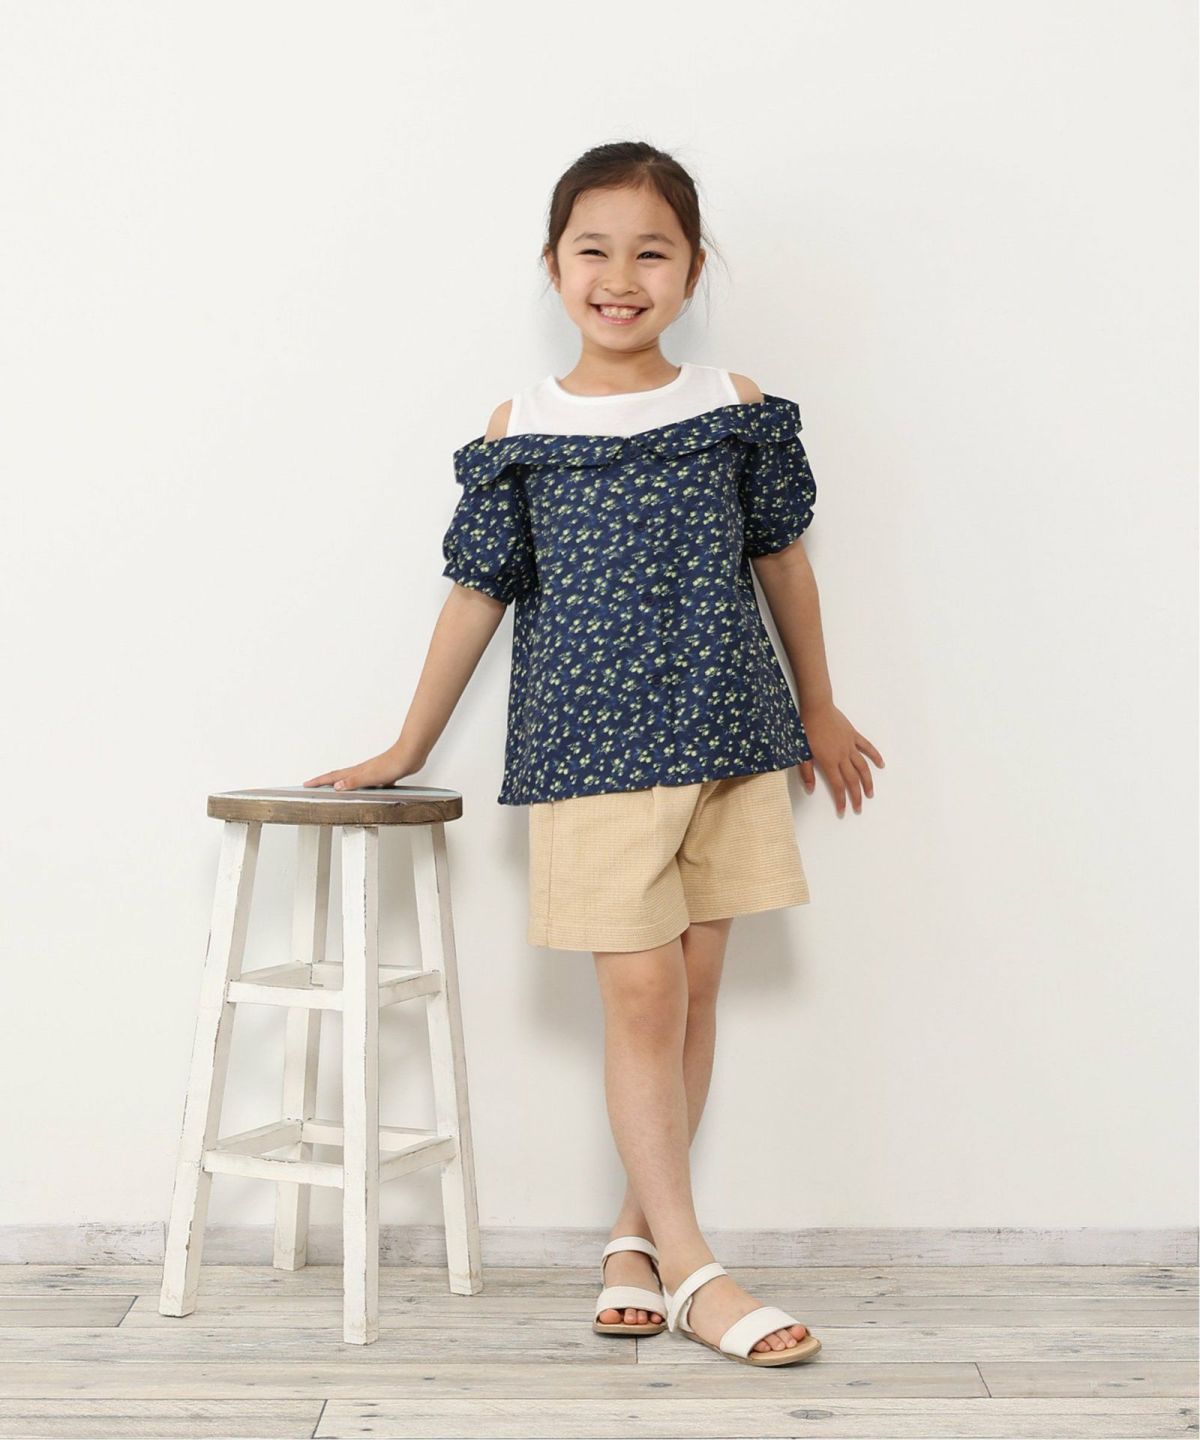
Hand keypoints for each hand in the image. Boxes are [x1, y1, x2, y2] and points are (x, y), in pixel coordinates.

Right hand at [302, 745, 421, 792]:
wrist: (410, 756)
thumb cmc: (393, 764)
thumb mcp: (371, 777)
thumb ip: (353, 782)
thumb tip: (336, 787)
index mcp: (356, 772)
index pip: (333, 777)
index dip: (319, 781)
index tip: (307, 784)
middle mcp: (361, 770)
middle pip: (339, 776)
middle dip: (324, 781)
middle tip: (313, 784)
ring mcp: (371, 772)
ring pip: (351, 779)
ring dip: (341, 783)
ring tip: (333, 788)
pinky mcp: (381, 775)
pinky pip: (366, 782)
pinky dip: (360, 786)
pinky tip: (364, 790)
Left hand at [796, 701, 883, 816]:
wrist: (816, 707)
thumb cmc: (806, 729)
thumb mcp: (801, 752)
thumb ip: (806, 772)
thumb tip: (810, 790)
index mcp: (829, 761)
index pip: (837, 786)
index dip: (841, 800)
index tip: (843, 811)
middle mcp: (842, 756)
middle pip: (852, 780)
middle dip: (856, 796)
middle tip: (859, 808)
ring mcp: (850, 745)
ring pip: (863, 767)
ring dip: (868, 781)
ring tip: (870, 793)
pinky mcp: (853, 735)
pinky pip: (867, 747)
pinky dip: (875, 756)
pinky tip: (880, 765)